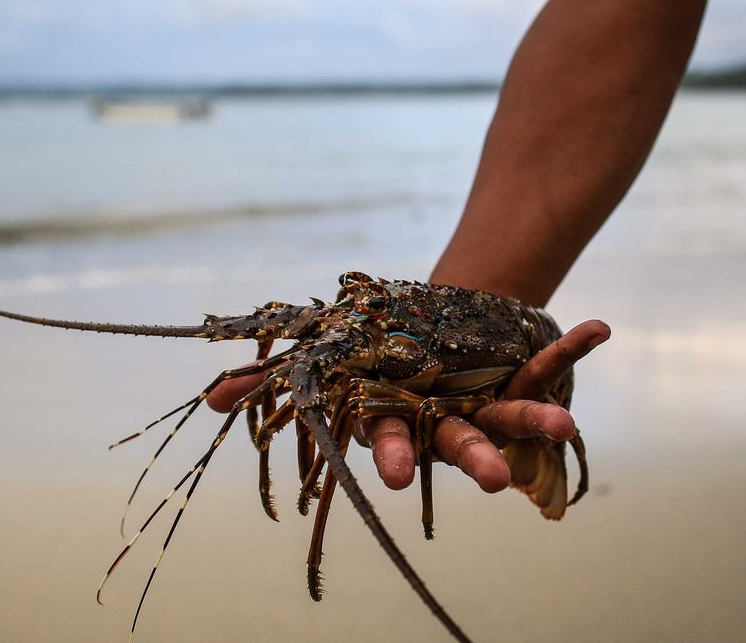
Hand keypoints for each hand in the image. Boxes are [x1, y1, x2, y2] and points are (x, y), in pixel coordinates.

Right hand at [205, 319, 609, 493]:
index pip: (386, 439)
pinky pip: (545, 363)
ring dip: (532, 423)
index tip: (390, 473)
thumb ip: (265, 383)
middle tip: (488, 478)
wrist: (427, 328)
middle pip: (454, 442)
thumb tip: (208, 401)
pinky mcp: (515, 378)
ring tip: (562, 423)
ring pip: (506, 419)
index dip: (386, 454)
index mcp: (393, 416)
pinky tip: (598, 328)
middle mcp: (439, 418)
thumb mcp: (314, 357)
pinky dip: (572, 348)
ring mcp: (481, 401)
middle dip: (469, 459)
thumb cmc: (365, 351)